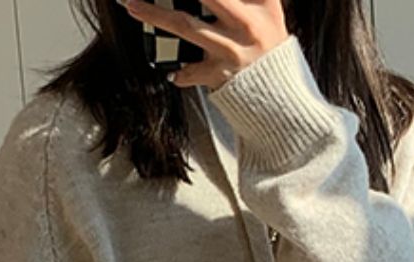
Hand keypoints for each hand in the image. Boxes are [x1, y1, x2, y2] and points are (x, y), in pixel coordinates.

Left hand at [120, 1, 289, 88]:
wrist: (282, 99)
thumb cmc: (271, 52)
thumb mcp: (270, 14)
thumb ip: (254, 0)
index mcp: (263, 4)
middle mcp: (245, 23)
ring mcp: (230, 50)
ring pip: (185, 25)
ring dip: (154, 14)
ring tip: (131, 5)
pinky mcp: (219, 75)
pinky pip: (189, 72)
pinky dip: (180, 73)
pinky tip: (173, 72)